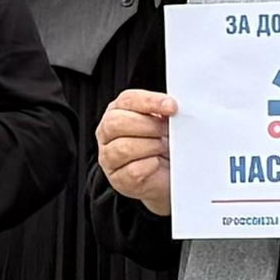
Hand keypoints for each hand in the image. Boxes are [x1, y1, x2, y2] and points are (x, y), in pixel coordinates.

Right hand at [96, 88, 174, 215]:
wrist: (166, 176)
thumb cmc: (162, 145)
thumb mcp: (162, 122)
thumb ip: (163, 112)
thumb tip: (172, 107)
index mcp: (118, 111)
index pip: (128, 100)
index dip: (150, 102)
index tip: (171, 106)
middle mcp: (107, 132)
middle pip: (116, 122)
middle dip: (148, 126)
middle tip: (166, 130)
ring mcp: (108, 157)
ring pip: (123, 147)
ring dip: (151, 146)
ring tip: (163, 147)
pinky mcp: (118, 179)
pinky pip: (133, 170)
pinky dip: (151, 165)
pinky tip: (157, 163)